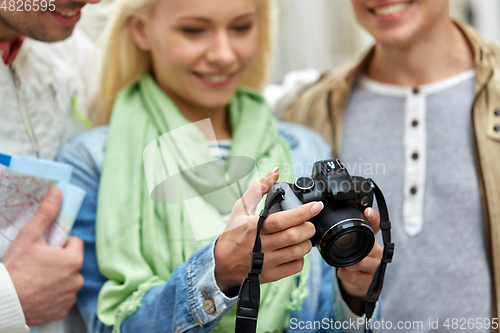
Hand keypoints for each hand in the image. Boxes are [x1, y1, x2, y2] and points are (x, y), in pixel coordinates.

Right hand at [3, 187, 84, 326]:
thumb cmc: (15, 267)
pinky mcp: (62, 311)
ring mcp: (70, 297)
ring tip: (36, 279)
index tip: (45, 248)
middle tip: (38, 264)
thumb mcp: (29, 236)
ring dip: (57, 278)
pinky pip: (62, 298)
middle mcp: (77, 280)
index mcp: (73, 260)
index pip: (75, 243)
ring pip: (68, 280)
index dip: (60, 243)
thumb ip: (46, 213)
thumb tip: (58, 192)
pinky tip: (38, 293)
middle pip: (72, 262)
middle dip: (59, 260)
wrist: (3, 301)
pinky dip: (53, 295)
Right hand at [214, 169, 323, 292]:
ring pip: (298, 252)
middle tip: (308, 224)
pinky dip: (300, 258)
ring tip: (302, 236)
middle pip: (294, 236)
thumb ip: (258, 189)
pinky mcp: (271, 275)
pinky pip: (295, 267)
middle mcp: (261, 245)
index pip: (283, 220)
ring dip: (306, 243)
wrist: (222, 264)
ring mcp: (266, 262)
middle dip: (308, 228)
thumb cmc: (233, 233)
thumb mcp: (240, 208)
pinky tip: (295, 251)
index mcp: (254, 227)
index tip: (316, 206)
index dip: (303, 213)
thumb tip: (275, 172)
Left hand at [337, 207, 382, 314]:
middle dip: (357, 248)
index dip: (373, 218)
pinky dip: (346, 274)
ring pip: (363, 262)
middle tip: (346, 249)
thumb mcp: (349, 244)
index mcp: (370, 239)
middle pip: (370, 246)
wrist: (356, 282)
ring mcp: (374, 267)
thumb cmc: (351, 258)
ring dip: (351, 263)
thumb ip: (343, 233)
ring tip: (344, 263)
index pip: (375, 226)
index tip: (367, 211)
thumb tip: (321, 218)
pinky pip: (355, 276)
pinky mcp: (369, 281)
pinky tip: (342, 272)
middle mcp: (376, 251)